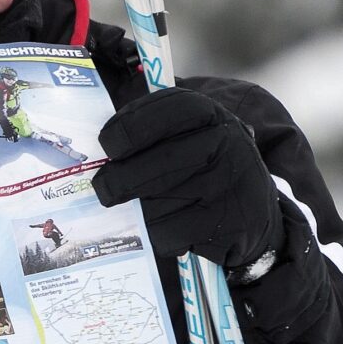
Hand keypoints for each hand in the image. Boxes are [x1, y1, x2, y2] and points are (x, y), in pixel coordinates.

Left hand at [91, 88, 280, 268]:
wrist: (250, 210)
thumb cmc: (200, 166)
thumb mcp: (186, 134)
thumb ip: (146, 129)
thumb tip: (92, 143)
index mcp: (211, 114)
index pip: (171, 109)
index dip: (132, 126)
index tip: (108, 144)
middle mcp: (226, 144)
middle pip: (161, 161)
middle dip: (120, 179)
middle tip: (103, 188)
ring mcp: (228, 185)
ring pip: (159, 202)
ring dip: (137, 210)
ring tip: (138, 209)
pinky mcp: (225, 224)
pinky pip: (169, 232)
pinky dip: (155, 234)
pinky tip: (161, 228)